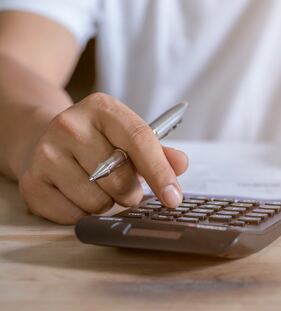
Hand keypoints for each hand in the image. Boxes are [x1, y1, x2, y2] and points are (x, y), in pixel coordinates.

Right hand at [18, 93, 187, 223]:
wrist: (44, 139)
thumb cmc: (98, 142)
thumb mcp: (129, 137)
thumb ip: (159, 152)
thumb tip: (180, 164)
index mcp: (102, 108)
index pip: (139, 140)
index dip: (160, 173)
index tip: (174, 198)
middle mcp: (70, 125)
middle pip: (119, 178)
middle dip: (131, 193)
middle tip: (125, 186)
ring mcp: (46, 152)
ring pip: (96, 201)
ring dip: (106, 203)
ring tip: (97, 187)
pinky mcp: (31, 182)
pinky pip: (73, 216)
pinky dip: (82, 213)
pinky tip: (76, 194)